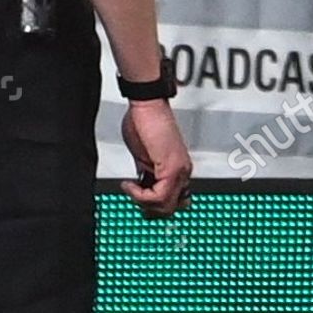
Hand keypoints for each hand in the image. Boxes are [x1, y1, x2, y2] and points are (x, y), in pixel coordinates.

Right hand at [119, 101, 192, 217]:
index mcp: (177, 169)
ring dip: (142, 201)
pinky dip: (140, 195)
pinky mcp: (172, 167)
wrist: (147, 104)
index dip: (153, 204)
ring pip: (166, 206)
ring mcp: (180, 170)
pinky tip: (130, 184)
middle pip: (170, 208)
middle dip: (147, 208)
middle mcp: (182, 171)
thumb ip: (146, 174)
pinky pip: (159, 196)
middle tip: (133, 196)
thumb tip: (142, 188)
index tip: (137, 197)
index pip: (172, 201)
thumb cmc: (144, 121)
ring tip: (130, 187)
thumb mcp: (142, 156)